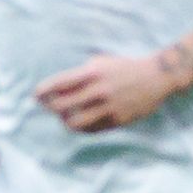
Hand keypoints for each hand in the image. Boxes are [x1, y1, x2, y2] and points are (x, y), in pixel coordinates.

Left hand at [35, 49, 187, 133]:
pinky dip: (82, 128)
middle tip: (49, 107)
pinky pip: (92, 129)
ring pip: (75, 123)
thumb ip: (79, 75)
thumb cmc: (123, 68)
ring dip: (65, 121)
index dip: (43, 91)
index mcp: (92, 73)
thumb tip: (55, 89)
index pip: (59, 84)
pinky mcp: (118, 120)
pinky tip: (80, 123)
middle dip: (51, 108)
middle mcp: (99, 90)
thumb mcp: (100, 63)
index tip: (36, 95)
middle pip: (62, 106)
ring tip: (65, 117)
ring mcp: (109, 107)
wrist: (156, 77)